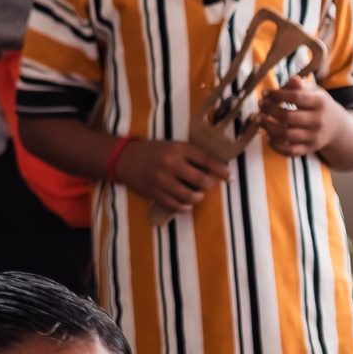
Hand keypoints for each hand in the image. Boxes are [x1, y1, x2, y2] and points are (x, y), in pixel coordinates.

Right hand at [117, 138, 234, 214]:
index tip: (229, 177)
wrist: (123, 158)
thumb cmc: (153, 151)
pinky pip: (177, 206)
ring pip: (191, 196)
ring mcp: (162, 180)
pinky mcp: (154, 193)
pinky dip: (185, 207)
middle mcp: (170, 163)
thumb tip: (216, 169)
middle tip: (204, 184)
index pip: (207, 160)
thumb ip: (191, 155)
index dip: (222, 170)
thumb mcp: (172, 146)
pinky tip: (185, 203)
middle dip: (207, 185)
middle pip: (202, 181)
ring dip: (197, 197)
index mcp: (177, 148)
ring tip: (195, 194)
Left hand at [260, 75, 337, 157]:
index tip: (264, 93)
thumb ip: (301, 86)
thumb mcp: (315, 92)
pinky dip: (275, 146)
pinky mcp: (309, 149)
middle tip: (260, 105)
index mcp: (320, 103)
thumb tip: (292, 79)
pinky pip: (290, 151)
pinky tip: (267, 136)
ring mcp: (314, 137)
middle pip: (288, 117)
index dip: (277, 94)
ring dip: (268, 127)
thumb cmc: (319, 105)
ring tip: (258, 119)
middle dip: (269, 110)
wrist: (337, 128)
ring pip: (286, 135)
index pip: (296, 97)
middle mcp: (318, 121)